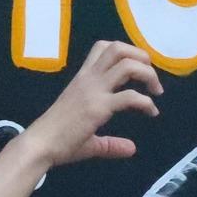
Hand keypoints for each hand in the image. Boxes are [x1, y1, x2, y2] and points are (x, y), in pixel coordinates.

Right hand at [22, 41, 161, 165]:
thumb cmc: (58, 139)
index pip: (103, 47)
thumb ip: (110, 142)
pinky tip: (151, 112)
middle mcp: (88, 79)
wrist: (40, 144)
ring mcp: (94, 91)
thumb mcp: (88, 136)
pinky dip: (146, 102)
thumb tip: (131, 149)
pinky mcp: (99, 107)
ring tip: (155, 91)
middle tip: (150, 76)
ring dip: (148, 74)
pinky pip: (130, 96)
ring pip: (127, 65)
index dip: (125, 51)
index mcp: (83, 78)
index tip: (137, 68)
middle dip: (141, 57)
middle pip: (118, 48)